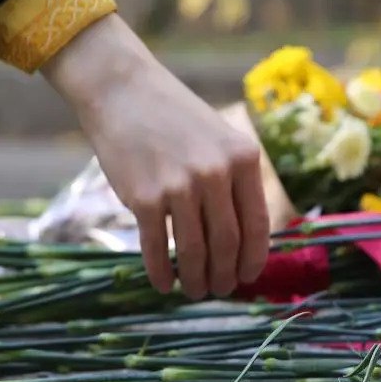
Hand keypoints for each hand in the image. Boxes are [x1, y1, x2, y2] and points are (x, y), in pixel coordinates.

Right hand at [43, 14, 269, 297]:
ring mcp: (179, 186)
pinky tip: (164, 283)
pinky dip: (161, 273)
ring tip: (194, 290)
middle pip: (227, 244)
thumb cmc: (174, 118)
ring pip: (194, 252)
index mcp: (242, 159)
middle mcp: (215, 174)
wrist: (123, 90)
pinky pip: (157, 249)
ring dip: (195, 280)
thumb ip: (235, 182)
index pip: (257, 225)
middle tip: (219, 290)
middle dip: (225, 276)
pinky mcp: (143, 197)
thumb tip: (244, 240)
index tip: (247, 277)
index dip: (253, 260)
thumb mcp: (220, 140)